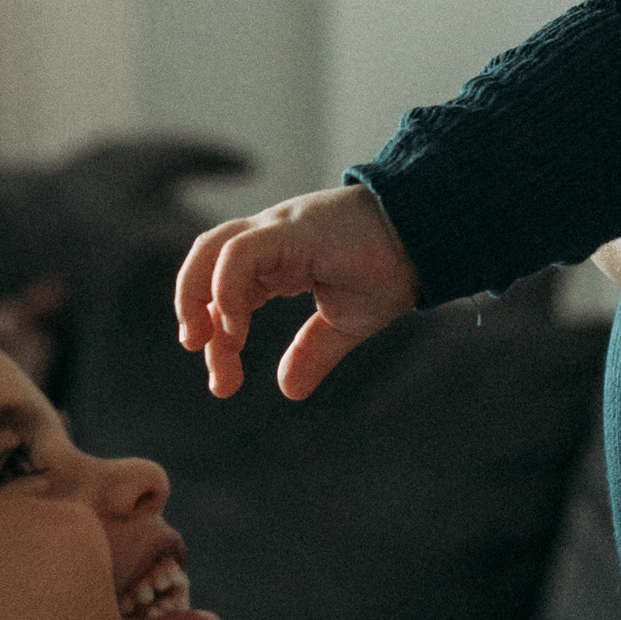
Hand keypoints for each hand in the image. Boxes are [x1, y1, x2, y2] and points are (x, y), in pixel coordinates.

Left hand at [176, 184, 419, 402]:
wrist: (429, 238)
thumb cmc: (391, 270)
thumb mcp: (345, 323)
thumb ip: (312, 352)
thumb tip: (287, 390)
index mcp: (277, 259)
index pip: (223, 292)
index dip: (215, 337)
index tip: (224, 383)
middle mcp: (268, 239)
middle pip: (203, 262)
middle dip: (191, 310)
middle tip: (198, 353)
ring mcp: (277, 228)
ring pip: (210, 249)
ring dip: (195, 296)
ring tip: (204, 342)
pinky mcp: (291, 229)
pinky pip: (239, 253)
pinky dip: (226, 289)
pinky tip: (235, 328)